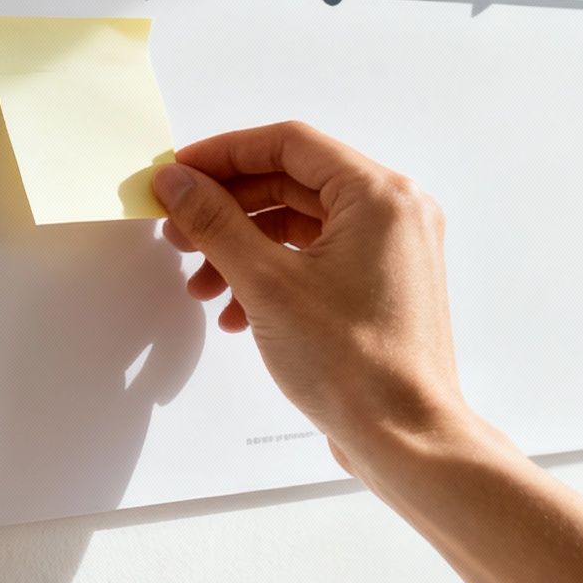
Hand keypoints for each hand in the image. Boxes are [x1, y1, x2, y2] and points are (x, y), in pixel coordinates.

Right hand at [152, 121, 467, 470]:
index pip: (289, 144)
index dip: (225, 154)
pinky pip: (318, 258)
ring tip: (202, 284)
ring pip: (302, 225)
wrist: (404, 439)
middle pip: (293, 183)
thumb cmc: (354, 365)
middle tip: (179, 231)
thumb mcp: (266, 283)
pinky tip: (236, 311)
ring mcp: (392, 251)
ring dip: (244, 248)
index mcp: (380, 195)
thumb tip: (178, 181)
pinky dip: (273, 274)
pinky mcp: (381, 286)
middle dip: (229, 208)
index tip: (180, 172)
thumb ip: (215, 222)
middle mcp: (395, 212)